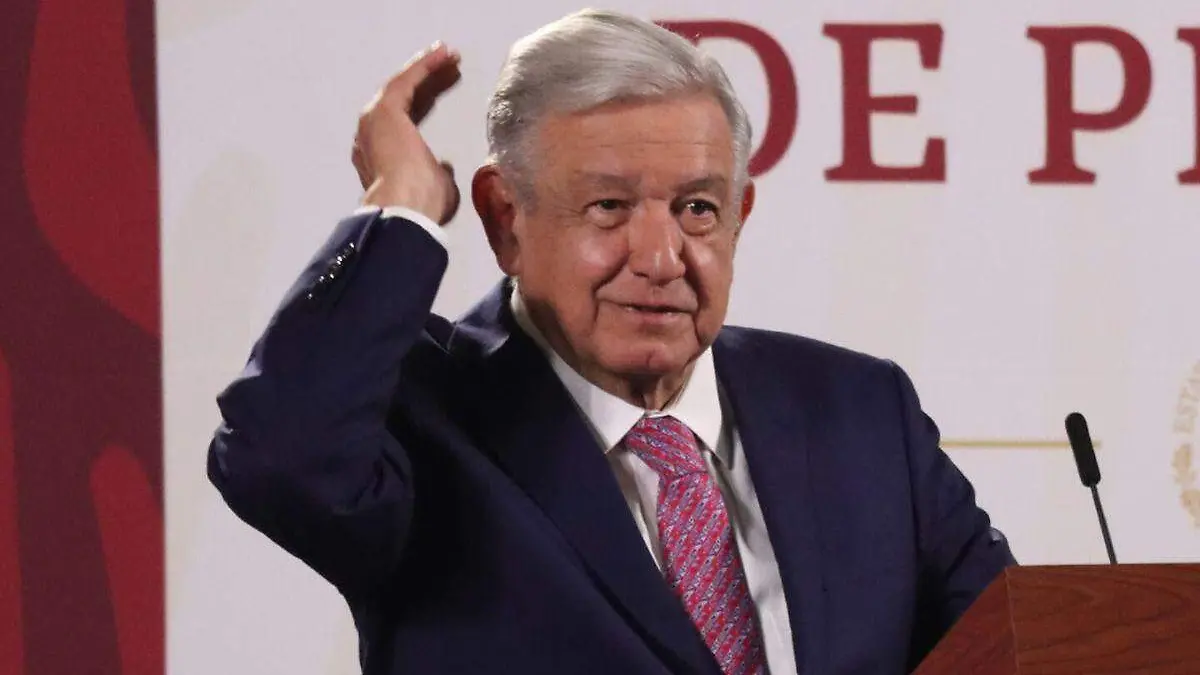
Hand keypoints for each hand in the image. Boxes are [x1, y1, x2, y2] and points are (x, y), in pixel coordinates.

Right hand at [353, 42, 461, 223]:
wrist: (405, 208)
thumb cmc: (423, 206)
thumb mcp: (437, 187)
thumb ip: (438, 173)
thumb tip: (443, 164)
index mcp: (383, 157)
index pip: (407, 121)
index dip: (426, 103)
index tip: (445, 90)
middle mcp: (372, 136)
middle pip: (404, 101)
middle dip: (429, 83)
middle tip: (451, 68)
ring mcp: (374, 121)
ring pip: (403, 87)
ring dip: (426, 69)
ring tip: (450, 55)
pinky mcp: (384, 109)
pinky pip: (406, 80)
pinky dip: (424, 65)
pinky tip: (443, 53)